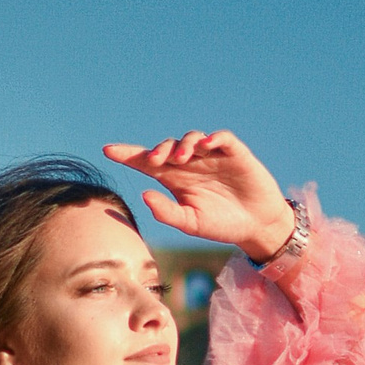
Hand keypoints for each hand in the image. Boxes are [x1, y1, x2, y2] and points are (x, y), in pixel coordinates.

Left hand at [103, 131, 296, 260]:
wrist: (256, 226)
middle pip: (167, 148)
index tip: (108, 151)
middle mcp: (190, 164)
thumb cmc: (221, 225)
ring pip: (191, 139)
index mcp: (175, 179)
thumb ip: (168, 212)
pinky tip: (205, 145)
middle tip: (154, 162)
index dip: (128, 155)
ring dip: (183, 145)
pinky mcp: (233, 153)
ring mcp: (211, 156)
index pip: (147, 163)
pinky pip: (221, 138)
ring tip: (182, 158)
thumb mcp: (191, 224)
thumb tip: (145, 196)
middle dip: (158, 151)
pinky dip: (212, 138)